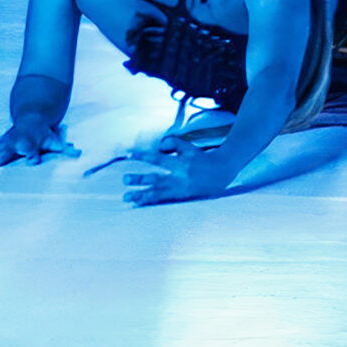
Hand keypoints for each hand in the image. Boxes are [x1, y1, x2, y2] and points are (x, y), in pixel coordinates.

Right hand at [0, 120, 78, 166]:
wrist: (32, 116)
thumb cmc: (43, 133)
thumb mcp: (56, 140)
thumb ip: (65, 148)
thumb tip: (79, 153)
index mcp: (30, 143)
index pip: (33, 150)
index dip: (33, 156)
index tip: (32, 162)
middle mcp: (14, 142)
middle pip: (7, 150)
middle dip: (0, 157)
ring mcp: (3, 142)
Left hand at [121, 135, 236, 206]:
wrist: (221, 173)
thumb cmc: (202, 158)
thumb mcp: (190, 148)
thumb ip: (174, 143)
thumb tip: (159, 145)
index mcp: (181, 163)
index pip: (159, 158)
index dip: (143, 156)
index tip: (128, 155)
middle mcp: (179, 177)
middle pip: (156, 178)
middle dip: (139, 179)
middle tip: (124, 179)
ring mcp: (180, 189)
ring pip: (157, 193)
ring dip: (141, 195)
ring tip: (127, 197)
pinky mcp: (181, 197)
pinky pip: (163, 200)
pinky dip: (151, 201)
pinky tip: (140, 204)